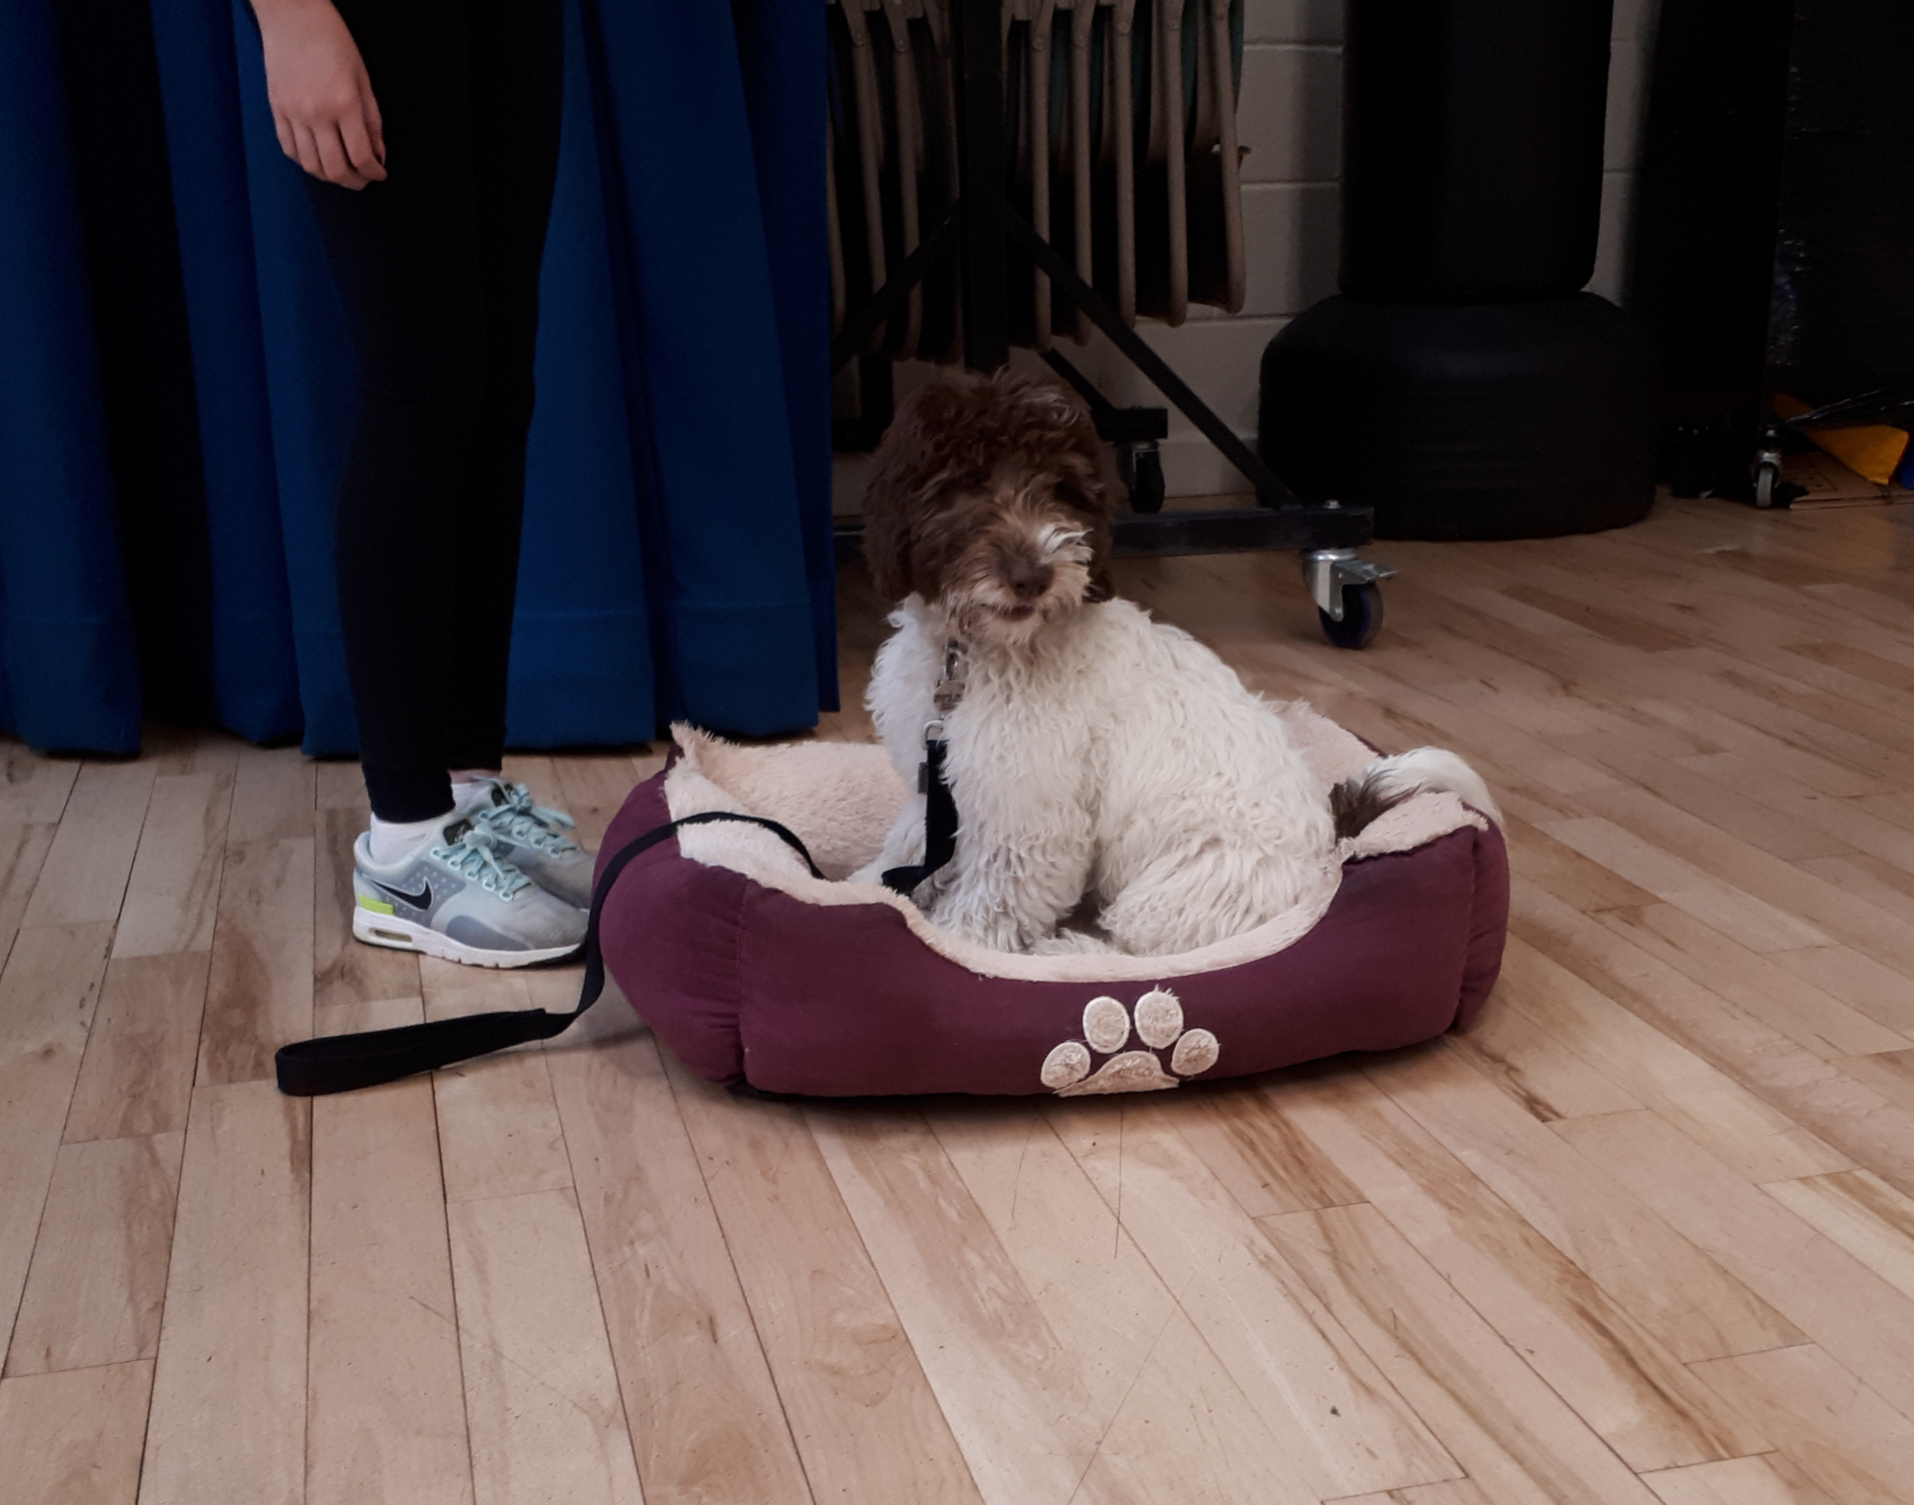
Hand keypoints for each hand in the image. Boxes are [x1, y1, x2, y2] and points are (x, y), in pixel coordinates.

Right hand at [253, 0, 385, 188]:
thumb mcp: (363, 79)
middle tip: (363, 179)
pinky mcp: (276, 110)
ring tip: (342, 171)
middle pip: (334, 169)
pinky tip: (317, 158)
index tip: (379, 174)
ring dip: (329, 176)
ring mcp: (292, 114)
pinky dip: (305, 161)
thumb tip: (378, 153)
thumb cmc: (331, 40)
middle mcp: (316, 114)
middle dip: (354, 182)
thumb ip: (372, 120)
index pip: (361, 156)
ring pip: (310, 165)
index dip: (374, 172)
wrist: (293, 17)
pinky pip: (289, 149)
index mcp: (343, 104)